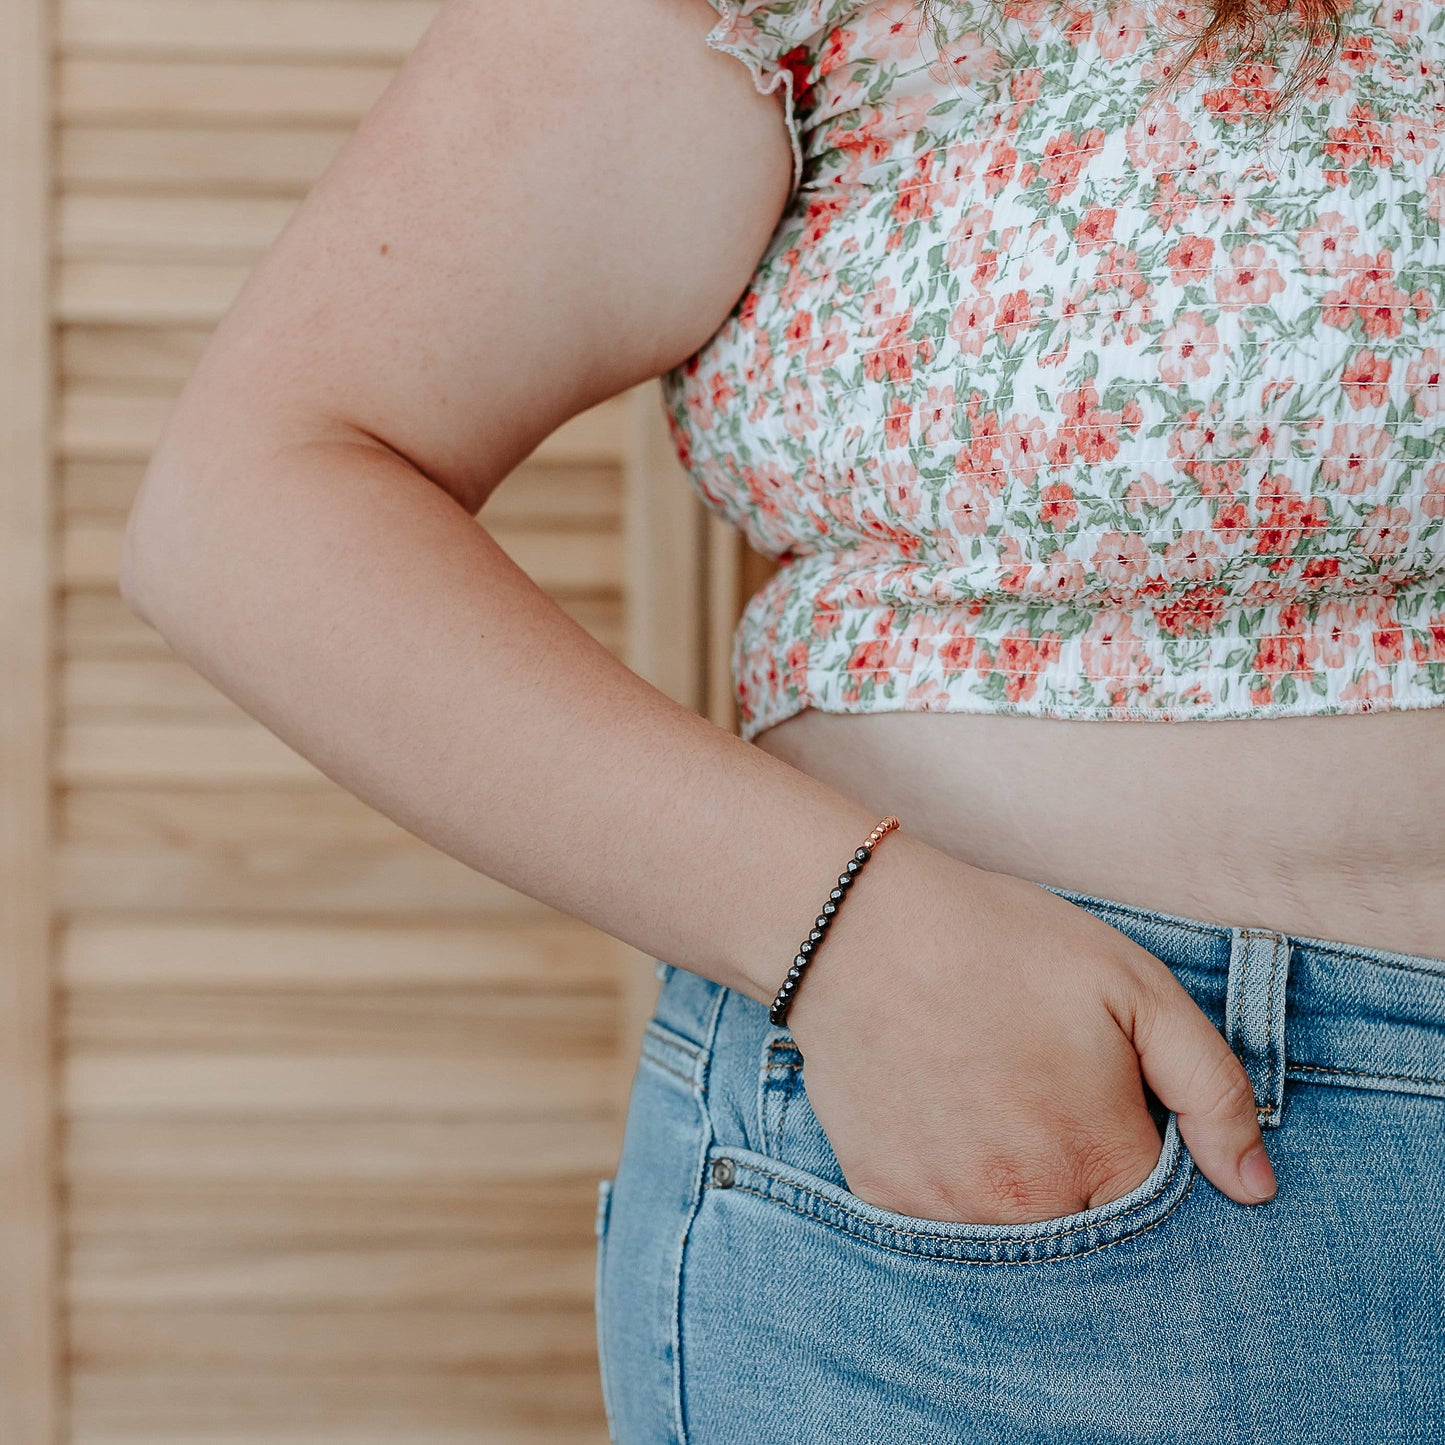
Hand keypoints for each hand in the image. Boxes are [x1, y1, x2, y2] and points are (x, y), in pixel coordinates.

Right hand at [784, 849, 1277, 1223]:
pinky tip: (942, 1114)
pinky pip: (942, 1221)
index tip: (1108, 1097)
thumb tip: (1255, 1187)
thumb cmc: (1002, 944)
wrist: (857, 928)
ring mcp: (950, 1212)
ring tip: (992, 1098)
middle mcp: (1028, 1207)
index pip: (1159, 1207)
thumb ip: (1211, 1088)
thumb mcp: (1132, 986)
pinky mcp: (887, 1200)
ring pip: (1014, 1232)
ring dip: (1018, 1186)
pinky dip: (952, 1183)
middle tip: (1042, 1091)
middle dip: (1082, 1174)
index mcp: (1100, 1157)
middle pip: (1087, 1230)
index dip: (1141, 1147)